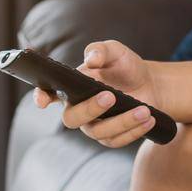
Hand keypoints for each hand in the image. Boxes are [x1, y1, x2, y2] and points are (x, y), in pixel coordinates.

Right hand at [33, 40, 161, 147]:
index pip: (49, 93)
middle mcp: (78, 109)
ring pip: (99, 132)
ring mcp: (93, 126)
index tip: (43, 100)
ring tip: (142, 109)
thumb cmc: (125, 66)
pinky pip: (118, 140)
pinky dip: (134, 130)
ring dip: (122, 121)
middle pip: (72, 118)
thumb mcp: (115, 52)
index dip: (41, 97)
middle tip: (110, 96)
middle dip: (90, 109)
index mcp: (71, 86)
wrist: (150, 84)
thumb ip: (101, 50)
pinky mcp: (110, 138)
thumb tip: (91, 59)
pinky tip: (148, 118)